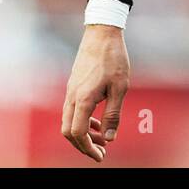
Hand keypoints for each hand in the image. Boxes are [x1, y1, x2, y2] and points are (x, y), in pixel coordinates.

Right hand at [61, 25, 129, 161]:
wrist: (102, 33)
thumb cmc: (113, 59)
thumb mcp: (120, 88)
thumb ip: (113, 114)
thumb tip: (110, 138)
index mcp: (83, 99)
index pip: (77, 133)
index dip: (88, 148)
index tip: (101, 156)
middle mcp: (72, 96)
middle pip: (68, 131)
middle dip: (83, 145)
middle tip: (101, 151)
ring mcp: (70, 91)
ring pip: (69, 121)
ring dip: (84, 133)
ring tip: (103, 137)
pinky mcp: (73, 85)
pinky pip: (73, 110)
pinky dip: (83, 120)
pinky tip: (98, 122)